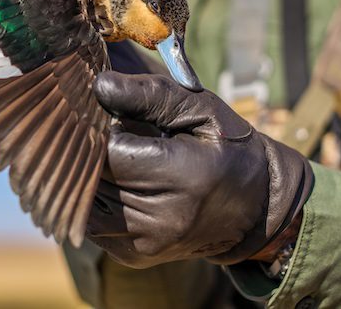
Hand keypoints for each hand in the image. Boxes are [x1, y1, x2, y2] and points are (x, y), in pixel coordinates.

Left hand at [87, 71, 313, 268]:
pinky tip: (118, 180)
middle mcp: (162, 219)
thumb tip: (100, 85)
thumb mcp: (201, 109)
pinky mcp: (130, 255)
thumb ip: (151, 94)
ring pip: (87, 198)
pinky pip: (92, 218)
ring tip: (117, 155)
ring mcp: (144, 243)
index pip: (112, 150)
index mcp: (185, 177)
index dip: (102, 126)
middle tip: (110, 129)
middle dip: (93, 148)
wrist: (253, 208)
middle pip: (95, 176)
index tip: (113, 113)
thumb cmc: (225, 147)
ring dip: (92, 173)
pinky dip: (96, 195)